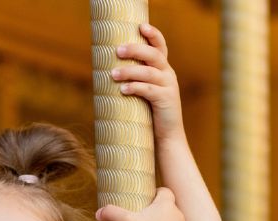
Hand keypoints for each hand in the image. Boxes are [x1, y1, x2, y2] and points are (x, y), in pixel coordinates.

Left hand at [110, 24, 183, 144]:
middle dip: (135, 49)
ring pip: (149, 72)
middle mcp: (168, 74)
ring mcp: (168, 87)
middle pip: (153, 55)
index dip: (153, 34)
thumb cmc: (150, 114)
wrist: (167, 137)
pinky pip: (149, 90)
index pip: (160, 46)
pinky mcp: (166, 100)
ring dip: (129, 72)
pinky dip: (135, 88)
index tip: (140, 26)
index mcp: (164, 69)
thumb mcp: (145, 93)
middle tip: (118, 50)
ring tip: (113, 74)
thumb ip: (136, 80)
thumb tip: (109, 71)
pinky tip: (123, 90)